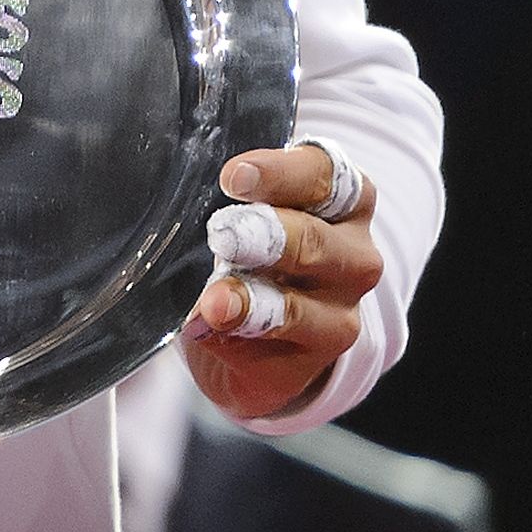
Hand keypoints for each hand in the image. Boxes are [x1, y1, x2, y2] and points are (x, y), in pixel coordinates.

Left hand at [181, 141, 384, 423]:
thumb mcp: (250, 207)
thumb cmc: (253, 244)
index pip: (326, 174)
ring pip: (298, 306)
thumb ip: (234, 193)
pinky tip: (206, 327)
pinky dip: (234, 336)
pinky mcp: (316, 358)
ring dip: (250, 300)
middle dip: (264, 235)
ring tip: (216, 300)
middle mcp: (355, 255)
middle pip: (313, 240)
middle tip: (222, 234)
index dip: (280, 173)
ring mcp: (340, 312)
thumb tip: (176, 181)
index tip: (233, 177)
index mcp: (345, 200)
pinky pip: (272, 348)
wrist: (258, 330)